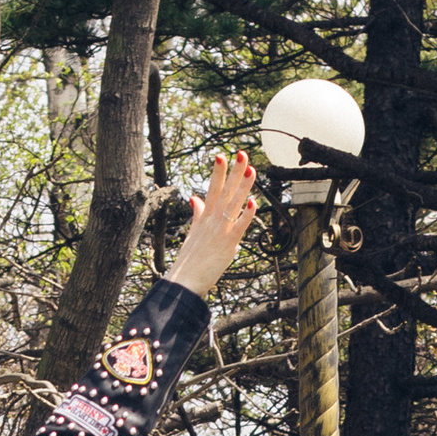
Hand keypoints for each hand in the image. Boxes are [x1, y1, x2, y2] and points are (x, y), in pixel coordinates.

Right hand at [165, 149, 260, 300]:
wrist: (183, 282)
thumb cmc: (188, 261)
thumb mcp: (192, 233)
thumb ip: (197, 214)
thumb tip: (194, 197)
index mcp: (204, 218)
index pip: (212, 190)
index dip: (218, 173)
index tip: (222, 156)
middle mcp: (212, 221)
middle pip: (225, 192)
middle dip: (234, 172)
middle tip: (241, 153)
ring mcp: (220, 232)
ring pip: (233, 204)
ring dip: (243, 186)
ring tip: (251, 169)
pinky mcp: (228, 245)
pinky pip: (239, 226)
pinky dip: (246, 214)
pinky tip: (253, 201)